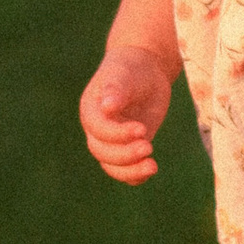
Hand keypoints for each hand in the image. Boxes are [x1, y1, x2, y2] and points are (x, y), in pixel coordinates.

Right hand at [81, 47, 172, 183]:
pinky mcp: (129, 147)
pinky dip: (136, 175)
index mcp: (91, 110)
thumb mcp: (124, 75)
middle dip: (124, 154)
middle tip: (148, 146)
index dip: (117, 134)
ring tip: (152, 166)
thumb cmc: (131, 68)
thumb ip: (116, 89)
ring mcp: (113, 141)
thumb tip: (107, 107)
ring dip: (130, 170)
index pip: (98, 130)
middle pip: (102, 152)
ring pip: (112, 166)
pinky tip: (150, 169)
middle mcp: (98, 129)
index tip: (141, 129)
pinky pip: (126, 170)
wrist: (145, 69)